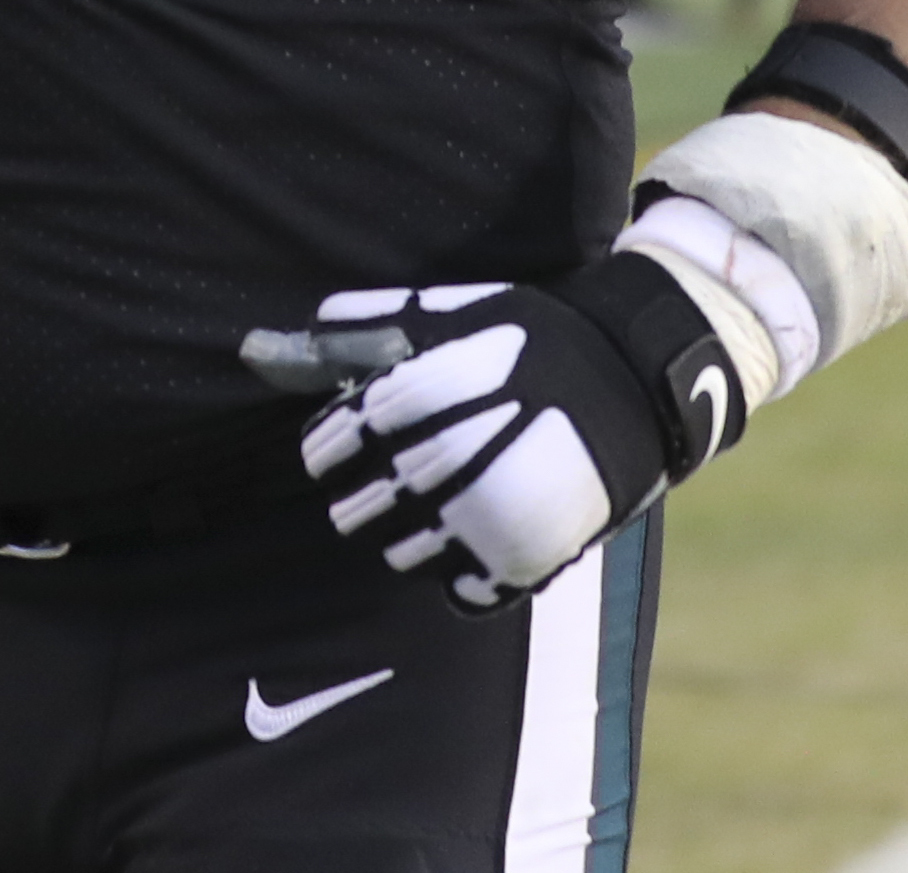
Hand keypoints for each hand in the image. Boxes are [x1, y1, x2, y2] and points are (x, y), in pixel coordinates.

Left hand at [242, 260, 742, 612]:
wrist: (633, 379)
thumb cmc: (525, 336)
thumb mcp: (443, 314)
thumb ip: (361, 328)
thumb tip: (274, 340)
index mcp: (417, 397)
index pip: (335, 442)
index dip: (326, 450)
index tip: (327, 456)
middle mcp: (443, 459)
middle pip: (362, 506)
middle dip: (358, 500)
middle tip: (370, 494)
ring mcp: (484, 516)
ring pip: (404, 555)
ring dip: (403, 539)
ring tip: (429, 514)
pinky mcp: (524, 560)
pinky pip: (460, 591)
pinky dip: (457, 573)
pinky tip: (472, 542)